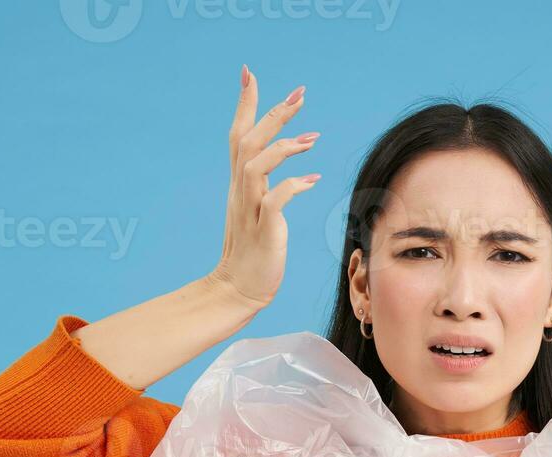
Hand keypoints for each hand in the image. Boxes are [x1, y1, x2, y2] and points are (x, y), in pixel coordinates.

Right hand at [206, 64, 320, 310]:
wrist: (238, 288)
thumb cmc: (253, 251)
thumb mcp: (258, 210)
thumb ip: (268, 186)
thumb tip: (296, 170)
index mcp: (238, 184)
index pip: (237, 135)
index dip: (244, 104)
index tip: (250, 73)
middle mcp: (240, 191)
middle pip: (248, 141)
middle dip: (272, 114)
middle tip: (299, 93)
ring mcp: (249, 210)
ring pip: (256, 165)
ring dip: (283, 148)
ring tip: (312, 138)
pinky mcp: (263, 231)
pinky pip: (276, 201)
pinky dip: (294, 187)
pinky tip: (314, 180)